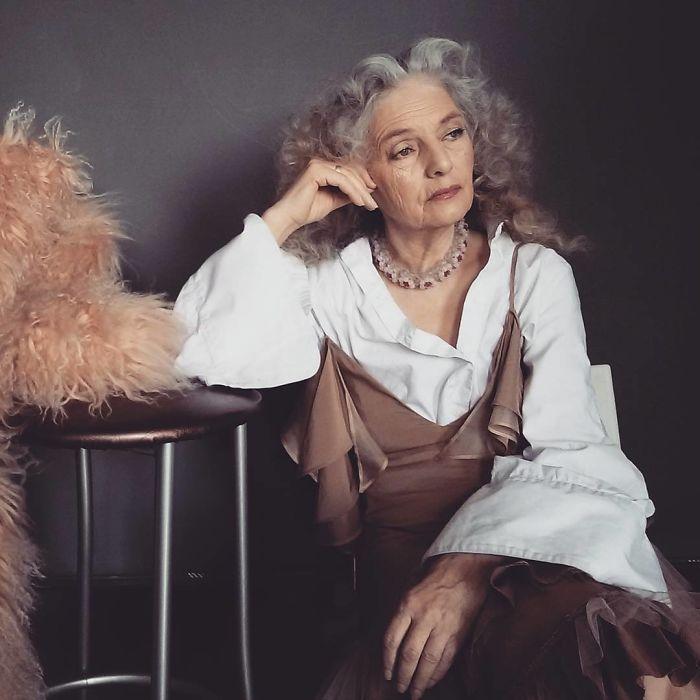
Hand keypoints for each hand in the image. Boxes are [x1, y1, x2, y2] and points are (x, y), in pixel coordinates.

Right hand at [262, 157, 378, 243]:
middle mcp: (320, 162)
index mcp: (323, 167)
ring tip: (369, 205)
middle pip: (351, 171)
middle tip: (374, 202)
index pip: (349, 169)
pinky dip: (352, 191)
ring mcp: (317, 164)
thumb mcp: (333, 200)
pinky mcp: (316, 171)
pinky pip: (341, 180)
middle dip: (364, 187)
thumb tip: (365, 191)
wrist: (290, 218)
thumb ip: (347, 193)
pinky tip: (359, 202)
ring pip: (348, 175)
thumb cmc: (307, 210)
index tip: (373, 193)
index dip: (363, 179)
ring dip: (361, 191)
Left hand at [383, 553, 503, 698]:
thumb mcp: (410, 586)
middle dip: (402, 675)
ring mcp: (443, 626)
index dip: (387, 660)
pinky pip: (446, 659)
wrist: (466, 568)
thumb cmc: (435, 576)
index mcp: (408, 603)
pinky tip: (431, 682)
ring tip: (414, 693)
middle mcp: (424, 616)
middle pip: (408, 654)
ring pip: (428, 661)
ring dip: (419, 681)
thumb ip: (402, 611)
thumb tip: (395, 639)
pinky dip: (437, 674)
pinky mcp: (458, 633)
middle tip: (399, 688)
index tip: (386, 673)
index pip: (391, 639)